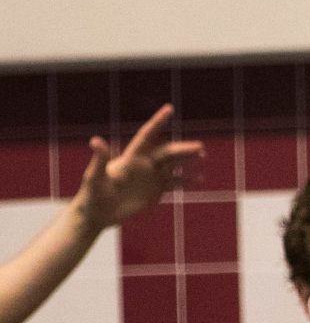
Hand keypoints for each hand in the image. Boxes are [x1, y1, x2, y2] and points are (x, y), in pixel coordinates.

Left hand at [72, 105, 202, 228]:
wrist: (98, 213)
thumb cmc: (92, 193)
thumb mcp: (94, 176)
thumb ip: (99, 158)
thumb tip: (95, 140)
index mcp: (130, 157)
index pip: (147, 135)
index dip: (157, 122)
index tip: (169, 109)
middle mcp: (143, 164)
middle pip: (167, 152)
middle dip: (183, 148)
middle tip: (200, 147)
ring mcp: (151, 177)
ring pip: (174, 165)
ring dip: (188, 161)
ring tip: (203, 157)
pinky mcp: (155, 191)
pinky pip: (175, 183)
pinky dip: (187, 180)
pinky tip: (200, 179)